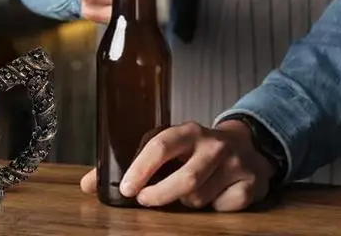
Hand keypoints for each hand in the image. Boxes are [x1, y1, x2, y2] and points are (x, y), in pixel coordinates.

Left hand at [80, 120, 274, 210]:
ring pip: (200, 198)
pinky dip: (213, 209)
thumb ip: (132, 164)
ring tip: (187, 192)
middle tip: (146, 200)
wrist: (249, 146)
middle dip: (161, 195)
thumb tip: (89, 185)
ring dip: (187, 202)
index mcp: (188, 130)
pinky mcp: (251, 184)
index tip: (128, 189)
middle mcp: (213, 143)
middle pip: (185, 178)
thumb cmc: (197, 150)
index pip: (161, 144)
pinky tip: (215, 195)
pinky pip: (223, 208)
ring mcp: (234, 163)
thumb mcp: (169, 146)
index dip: (142, 168)